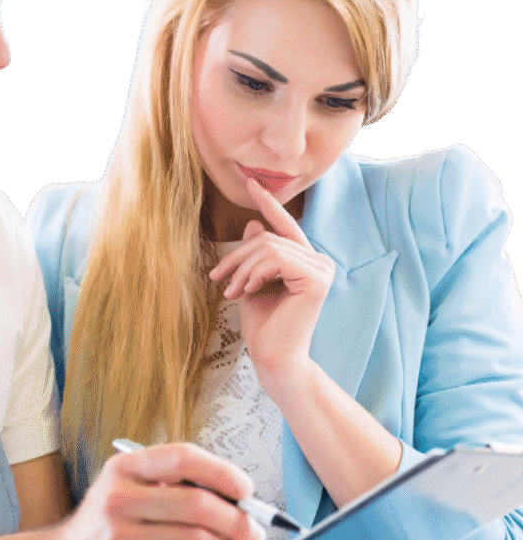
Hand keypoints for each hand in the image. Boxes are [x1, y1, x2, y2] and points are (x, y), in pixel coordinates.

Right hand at [47, 443, 265, 539]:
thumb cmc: (105, 528)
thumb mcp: (125, 490)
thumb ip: (169, 485)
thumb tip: (232, 495)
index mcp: (124, 469)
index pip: (182, 457)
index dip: (222, 472)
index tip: (245, 488)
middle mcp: (120, 499)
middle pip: (197, 504)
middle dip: (237, 519)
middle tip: (254, 530)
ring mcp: (123, 538)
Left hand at [208, 178, 333, 388]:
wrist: (273, 357)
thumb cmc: (263, 326)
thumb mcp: (252, 283)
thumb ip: (257, 256)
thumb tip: (254, 225)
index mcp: (307, 261)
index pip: (284, 226)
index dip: (267, 203)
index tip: (251, 182)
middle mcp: (320, 261)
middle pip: (269, 238)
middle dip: (237, 256)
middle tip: (217, 278)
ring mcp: (322, 269)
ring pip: (269, 247)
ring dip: (241, 269)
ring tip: (230, 291)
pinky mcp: (316, 279)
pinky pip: (275, 259)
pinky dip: (254, 273)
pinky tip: (247, 291)